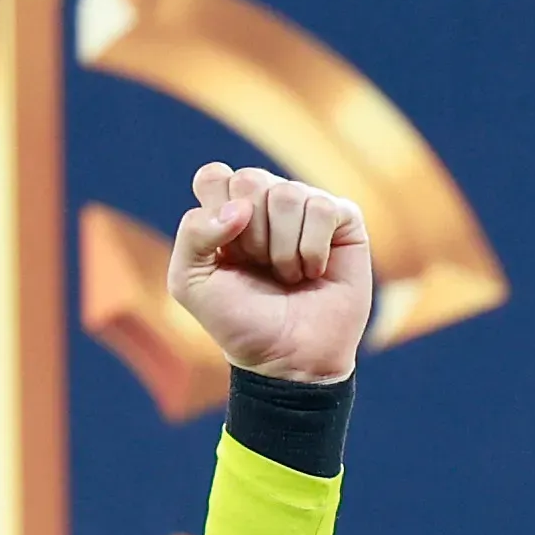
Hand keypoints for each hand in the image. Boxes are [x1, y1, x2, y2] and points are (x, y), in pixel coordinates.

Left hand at [168, 159, 372, 382]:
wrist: (288, 358)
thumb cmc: (239, 321)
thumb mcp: (191, 283)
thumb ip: (192, 234)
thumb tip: (239, 208)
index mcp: (228, 210)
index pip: (215, 176)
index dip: (217, 213)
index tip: (227, 255)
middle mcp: (267, 202)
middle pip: (250, 180)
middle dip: (250, 235)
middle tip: (260, 267)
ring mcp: (307, 208)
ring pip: (287, 194)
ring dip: (282, 250)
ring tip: (288, 277)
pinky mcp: (344, 220)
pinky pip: (323, 208)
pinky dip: (313, 249)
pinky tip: (314, 272)